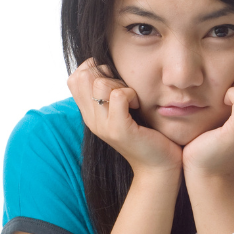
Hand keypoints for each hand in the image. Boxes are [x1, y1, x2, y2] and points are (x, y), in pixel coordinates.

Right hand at [67, 58, 181, 175]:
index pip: (75, 78)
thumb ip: (111, 93)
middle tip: (124, 89)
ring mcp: (103, 126)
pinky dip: (131, 94)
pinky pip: (119, 95)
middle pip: (84, 76)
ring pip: (100, 83)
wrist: (158, 167)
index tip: (115, 82)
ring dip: (121, 84)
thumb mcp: (123, 111)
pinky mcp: (119, 130)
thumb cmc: (146, 135)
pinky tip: (137, 106)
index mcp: (90, 114)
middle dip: (107, 74)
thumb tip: (106, 66)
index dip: (95, 70)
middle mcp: (91, 120)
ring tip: (132, 100)